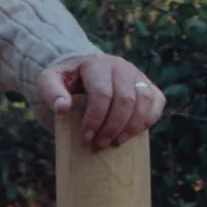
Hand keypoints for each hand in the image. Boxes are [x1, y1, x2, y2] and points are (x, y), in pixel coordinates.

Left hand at [36, 53, 164, 148]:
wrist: (84, 76)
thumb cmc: (66, 82)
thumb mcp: (50, 82)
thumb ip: (51, 92)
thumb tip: (63, 108)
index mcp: (96, 63)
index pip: (102, 93)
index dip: (95, 118)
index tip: (86, 137)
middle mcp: (121, 66)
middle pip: (125, 100)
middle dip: (113, 126)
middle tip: (100, 143)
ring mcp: (138, 75)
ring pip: (144, 102)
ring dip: (131, 127)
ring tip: (115, 142)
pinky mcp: (150, 86)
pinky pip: (157, 103)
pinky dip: (147, 120)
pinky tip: (132, 133)